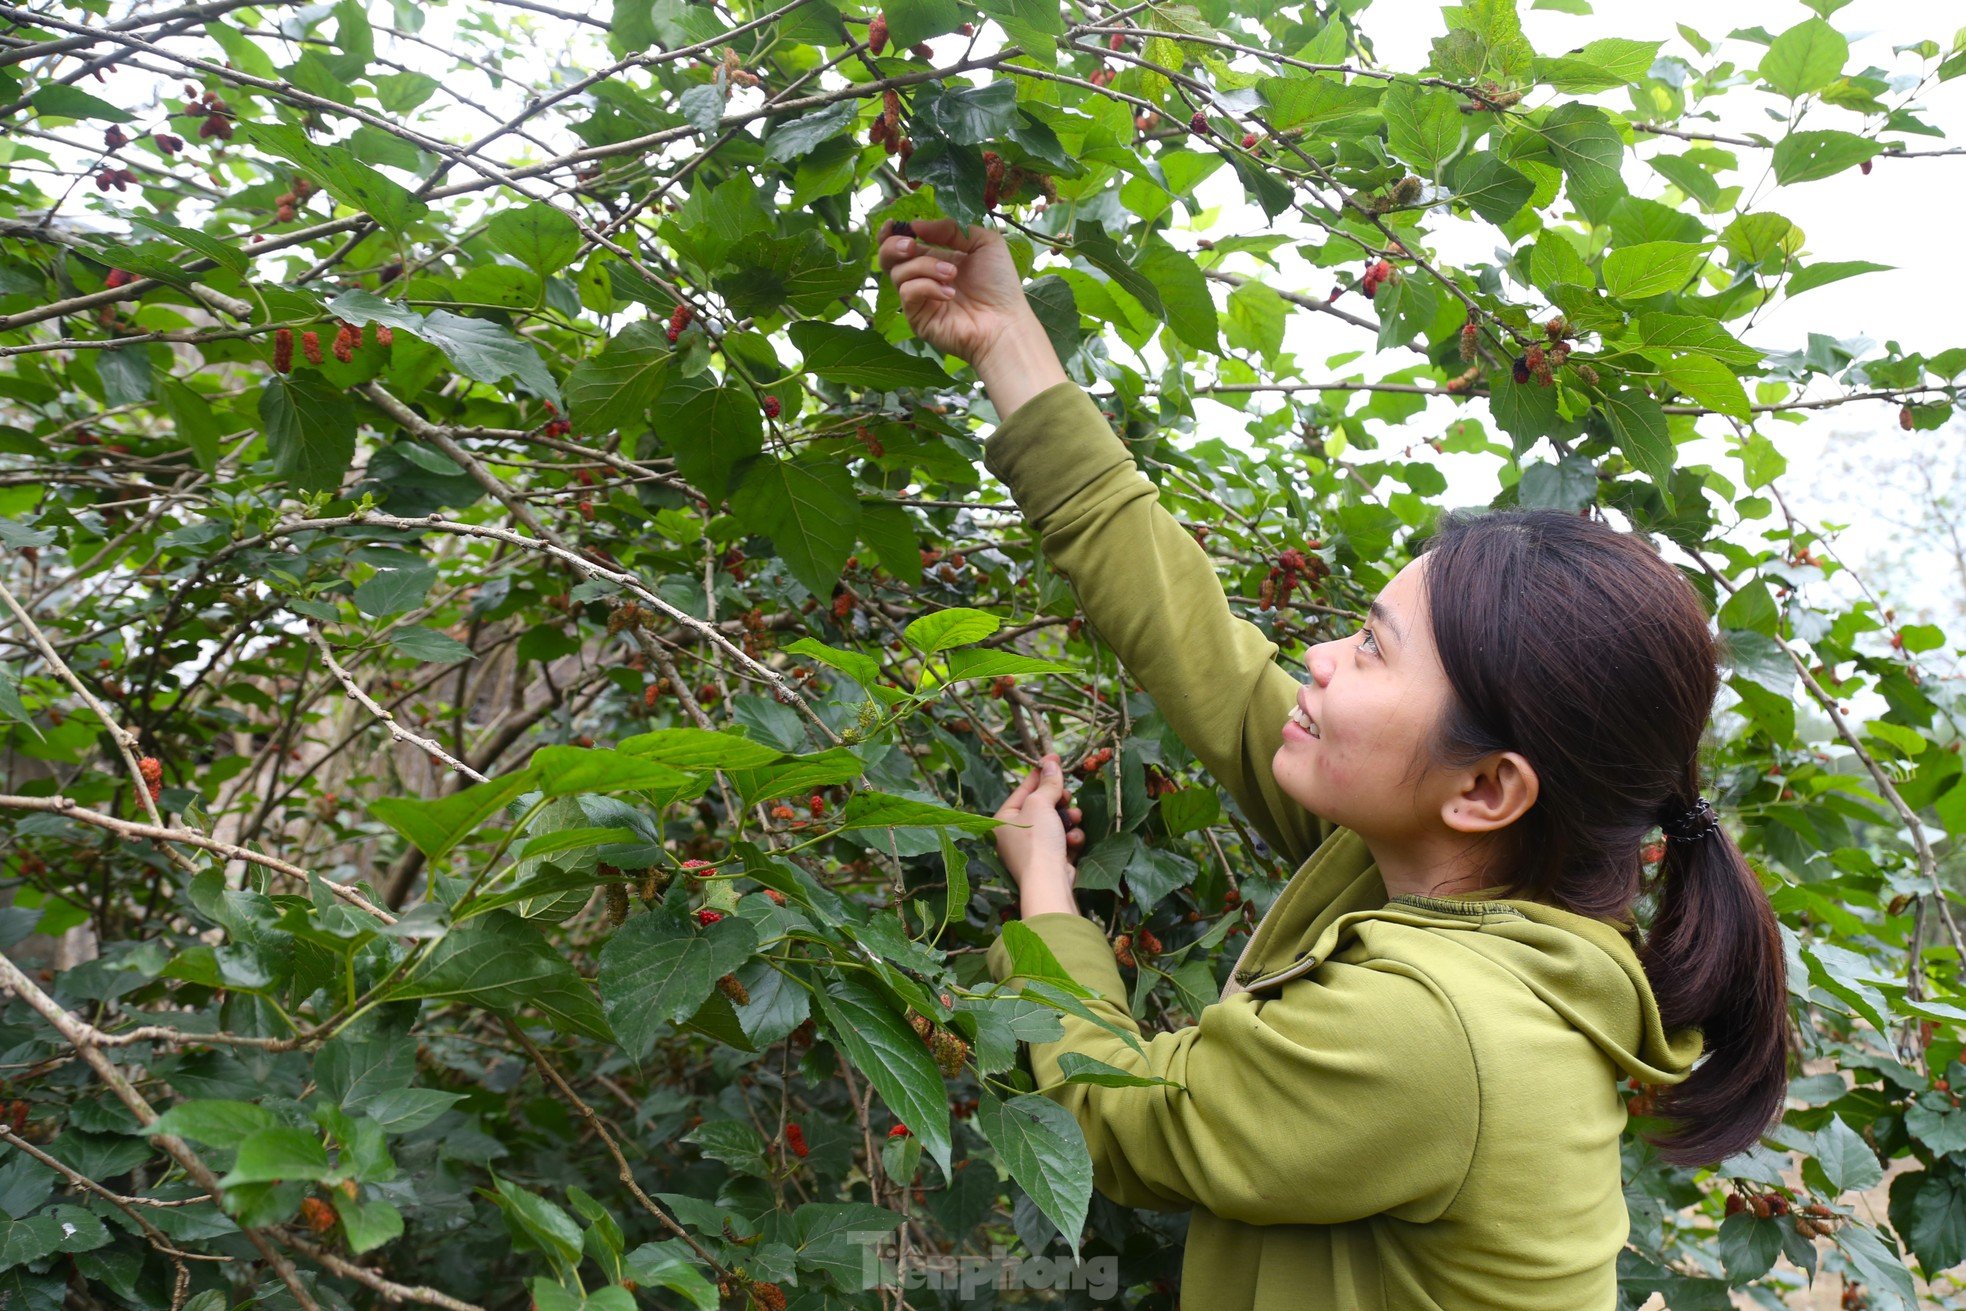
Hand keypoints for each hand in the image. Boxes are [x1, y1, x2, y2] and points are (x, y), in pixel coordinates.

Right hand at [876, 217, 1036, 365]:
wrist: (1005, 322)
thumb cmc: (1000, 284)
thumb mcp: (984, 243)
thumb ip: (952, 228)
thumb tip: (916, 225)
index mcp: (935, 258)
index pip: (902, 243)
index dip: (892, 233)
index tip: (893, 224)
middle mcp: (923, 277)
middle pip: (887, 258)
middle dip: (894, 246)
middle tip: (912, 245)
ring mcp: (919, 299)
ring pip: (899, 273)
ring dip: (925, 266)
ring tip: (952, 274)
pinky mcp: (917, 317)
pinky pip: (908, 293)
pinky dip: (927, 287)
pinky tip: (949, 294)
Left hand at [992, 754, 1085, 910]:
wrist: (1049, 881)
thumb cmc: (1037, 839)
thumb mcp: (1040, 804)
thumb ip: (1047, 783)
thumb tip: (1051, 762)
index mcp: (1003, 819)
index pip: (1023, 789)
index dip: (1040, 773)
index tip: (1055, 757)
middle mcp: (1014, 834)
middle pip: (1041, 806)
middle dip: (1058, 800)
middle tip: (1067, 795)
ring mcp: (1032, 850)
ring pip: (1056, 823)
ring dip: (1068, 819)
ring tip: (1074, 818)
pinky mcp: (1050, 861)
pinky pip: (1062, 841)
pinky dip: (1070, 839)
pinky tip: (1073, 841)